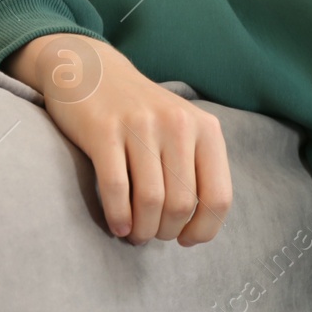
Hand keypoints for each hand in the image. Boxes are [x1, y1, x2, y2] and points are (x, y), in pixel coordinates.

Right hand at [8, 33, 232, 244]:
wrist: (92, 71)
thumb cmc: (142, 114)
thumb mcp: (183, 130)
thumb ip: (197, 168)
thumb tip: (198, 227)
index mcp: (206, 130)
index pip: (219, 197)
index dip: (204, 229)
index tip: (186, 239)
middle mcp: (179, 126)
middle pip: (182, 204)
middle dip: (167, 231)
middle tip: (153, 234)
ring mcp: (142, 127)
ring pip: (151, 201)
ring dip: (143, 230)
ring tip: (135, 234)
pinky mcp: (104, 132)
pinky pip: (117, 188)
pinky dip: (118, 217)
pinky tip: (118, 225)